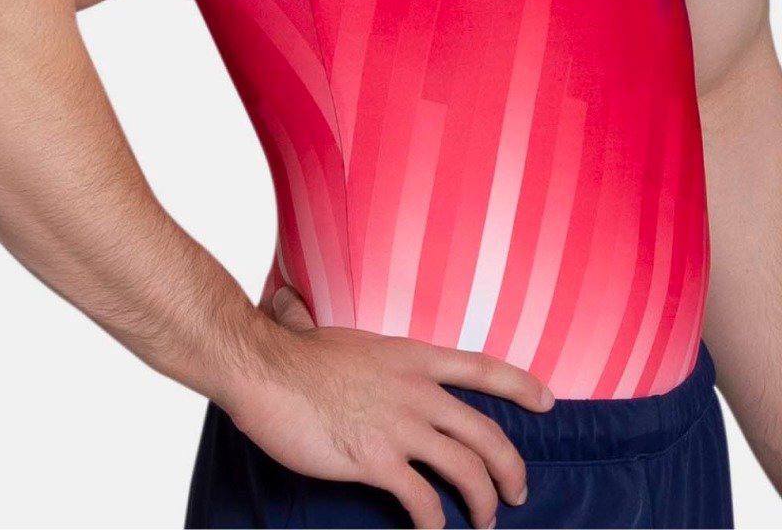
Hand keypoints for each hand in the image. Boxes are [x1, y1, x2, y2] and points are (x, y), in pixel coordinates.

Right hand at [226, 285, 553, 529]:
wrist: (265, 369)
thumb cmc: (294, 354)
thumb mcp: (338, 336)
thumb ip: (346, 339)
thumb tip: (298, 307)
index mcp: (413, 357)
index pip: (482, 367)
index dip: (521, 385)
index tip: (548, 402)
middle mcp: (417, 390)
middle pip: (486, 432)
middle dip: (511, 468)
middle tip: (517, 492)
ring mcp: (400, 426)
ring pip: (466, 469)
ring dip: (483, 503)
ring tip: (485, 522)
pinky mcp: (376, 460)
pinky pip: (422, 500)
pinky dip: (435, 523)